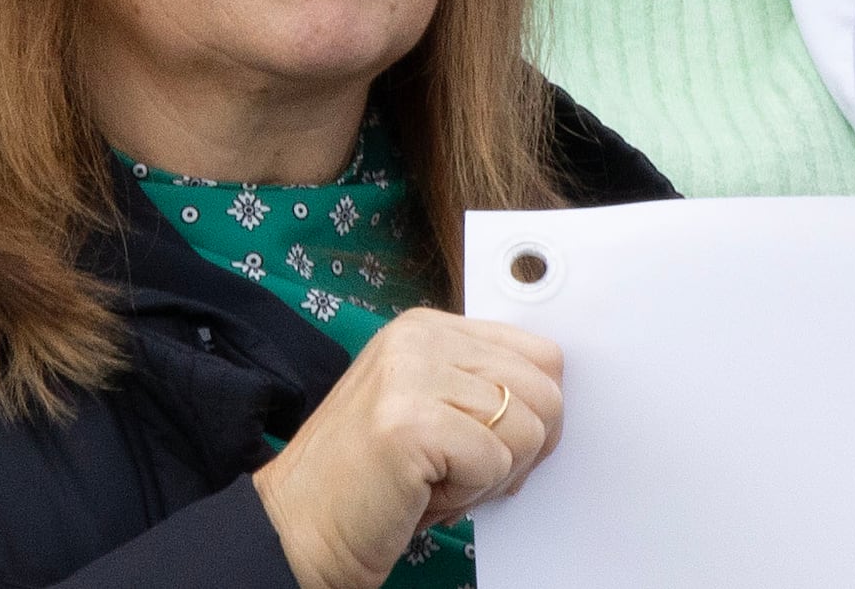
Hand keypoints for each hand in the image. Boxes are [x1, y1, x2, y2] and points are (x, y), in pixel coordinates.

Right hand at [250, 308, 563, 588]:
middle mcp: (419, 339)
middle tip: (465, 473)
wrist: (298, 526)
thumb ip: (480, 390)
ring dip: (491, 476)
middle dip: (520, 450)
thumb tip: (555, 403)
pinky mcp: (409, 423)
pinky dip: (469, 495)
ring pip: (527, 429)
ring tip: (438, 481)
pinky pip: (495, 462)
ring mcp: (410, 375)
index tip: (498, 447)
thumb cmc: (372, 482)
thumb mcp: (430, 410)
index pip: (540, 354)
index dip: (535, 414)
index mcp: (427, 328)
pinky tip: (423, 494)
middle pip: (545, 392)